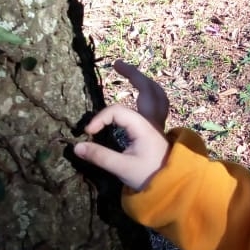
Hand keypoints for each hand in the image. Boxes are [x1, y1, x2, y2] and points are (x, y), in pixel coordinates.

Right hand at [72, 61, 171, 190]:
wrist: (173, 185)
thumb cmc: (149, 176)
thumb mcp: (122, 168)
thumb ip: (99, 156)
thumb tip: (77, 147)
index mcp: (144, 126)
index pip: (117, 111)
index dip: (100, 119)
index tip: (88, 133)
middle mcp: (152, 120)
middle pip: (146, 88)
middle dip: (132, 74)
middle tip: (115, 63)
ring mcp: (157, 124)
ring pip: (156, 94)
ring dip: (142, 81)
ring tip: (127, 71)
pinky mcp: (156, 130)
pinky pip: (156, 103)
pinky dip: (148, 93)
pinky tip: (138, 93)